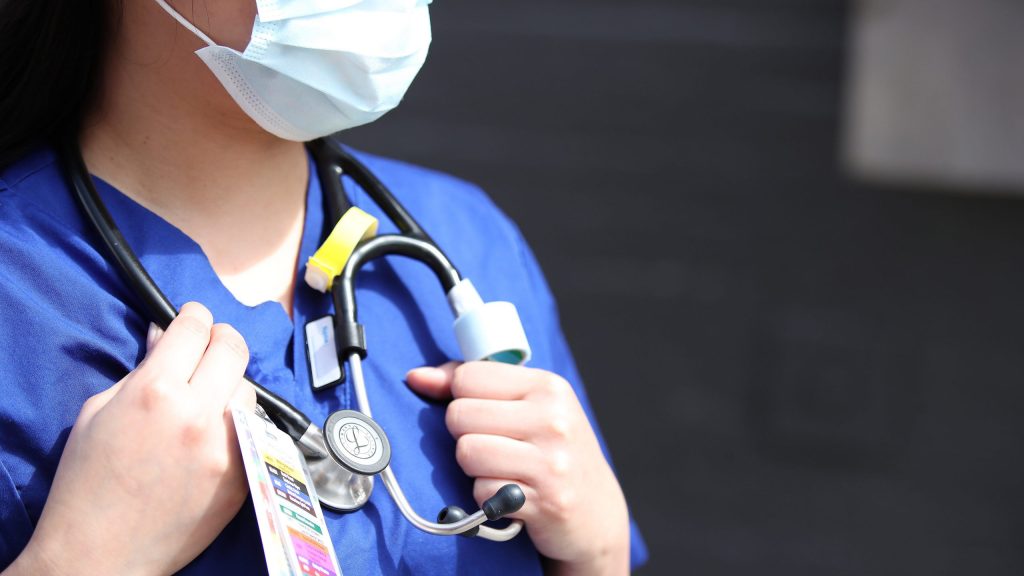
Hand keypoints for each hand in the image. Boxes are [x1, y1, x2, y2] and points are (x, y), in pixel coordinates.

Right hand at [6, 302, 256, 575]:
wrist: (101, 553)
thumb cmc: (88, 483)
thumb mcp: (99, 411)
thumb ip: (140, 369)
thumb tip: (165, 336)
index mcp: (156, 392)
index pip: (194, 328)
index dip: (193, 316)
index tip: (192, 318)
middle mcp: (199, 415)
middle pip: (234, 348)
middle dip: (219, 339)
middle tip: (208, 346)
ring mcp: (227, 446)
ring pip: (248, 390)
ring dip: (230, 386)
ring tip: (206, 400)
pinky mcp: (244, 474)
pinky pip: (253, 430)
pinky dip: (237, 423)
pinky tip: (214, 433)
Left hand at [406, 362, 629, 575]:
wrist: (596, 513)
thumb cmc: (551, 452)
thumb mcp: (526, 407)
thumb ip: (470, 385)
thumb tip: (416, 377)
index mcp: (548, 386)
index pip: (468, 377)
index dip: (462, 398)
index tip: (484, 414)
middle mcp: (553, 418)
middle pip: (459, 415)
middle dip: (465, 435)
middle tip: (494, 446)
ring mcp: (551, 460)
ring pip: (467, 452)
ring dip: (474, 468)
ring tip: (501, 470)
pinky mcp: (544, 500)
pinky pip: (481, 491)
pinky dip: (487, 497)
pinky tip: (510, 494)